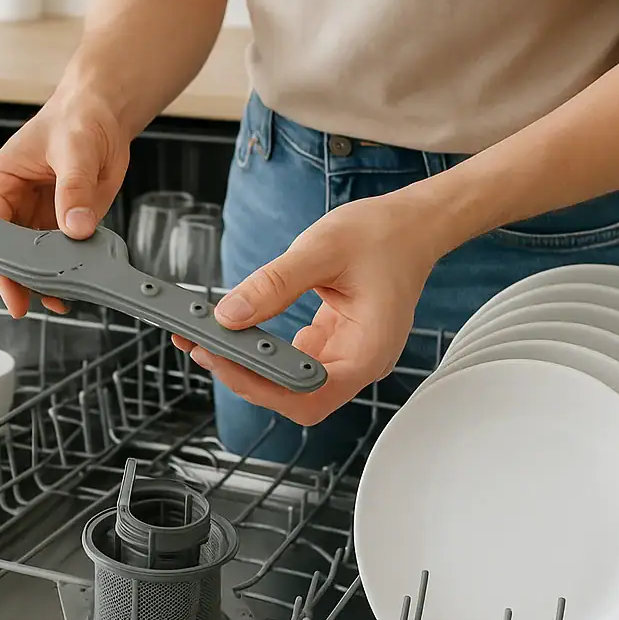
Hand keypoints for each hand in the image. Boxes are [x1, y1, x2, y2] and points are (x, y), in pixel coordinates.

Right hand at [0, 90, 130, 316]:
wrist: (104, 114)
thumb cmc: (77, 118)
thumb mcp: (74, 150)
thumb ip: (74, 189)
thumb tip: (76, 226)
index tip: (11, 289)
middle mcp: (14, 205)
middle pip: (9, 253)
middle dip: (22, 279)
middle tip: (38, 302)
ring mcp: (38, 218)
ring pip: (33, 261)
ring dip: (46, 281)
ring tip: (63, 299)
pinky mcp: (63, 225)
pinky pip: (61, 256)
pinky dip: (69, 273)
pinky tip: (77, 288)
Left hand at [172, 192, 440, 425]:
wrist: (413, 223)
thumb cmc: (384, 234)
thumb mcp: (322, 250)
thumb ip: (274, 285)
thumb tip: (230, 314)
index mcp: (367, 351)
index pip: (309, 395)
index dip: (262, 386)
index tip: (224, 359)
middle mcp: (359, 362)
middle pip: (297, 397)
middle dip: (247, 378)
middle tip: (205, 348)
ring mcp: (347, 354)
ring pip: (292, 382)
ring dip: (251, 366)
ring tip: (211, 339)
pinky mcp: (336, 342)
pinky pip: (295, 359)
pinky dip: (264, 350)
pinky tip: (240, 329)